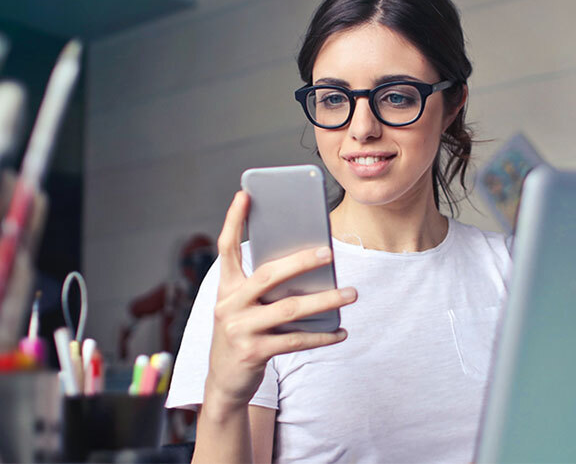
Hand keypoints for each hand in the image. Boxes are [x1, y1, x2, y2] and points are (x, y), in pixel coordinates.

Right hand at [204, 191, 355, 410]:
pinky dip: (322, 336)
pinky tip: (341, 331)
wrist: (224, 382)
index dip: (233, 220)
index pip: (226, 247)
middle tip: (329, 252)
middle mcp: (228, 305)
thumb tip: (310, 266)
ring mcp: (239, 329)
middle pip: (268, 275)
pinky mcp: (253, 352)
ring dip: (324, 300)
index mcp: (226, 287)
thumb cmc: (243, 333)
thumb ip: (265, 287)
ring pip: (289, 308)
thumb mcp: (244, 307)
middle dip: (300, 261)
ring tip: (351, 293)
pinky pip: (296, 341)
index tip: (245, 194)